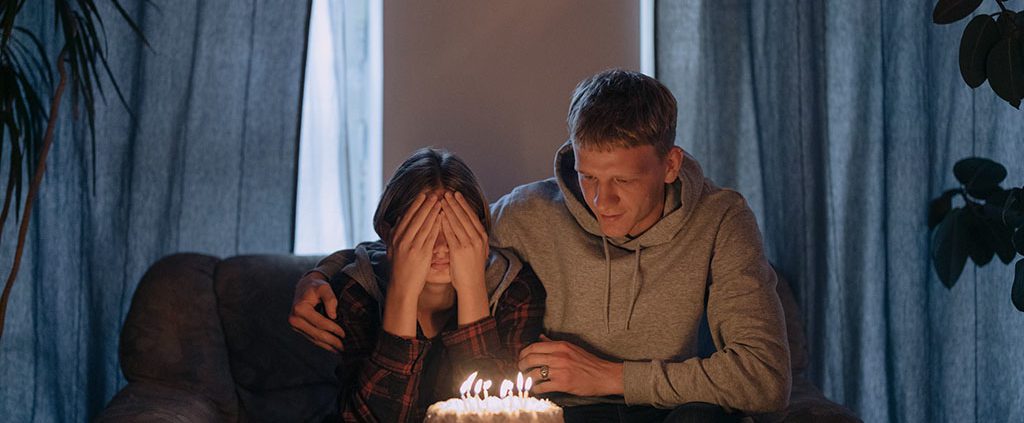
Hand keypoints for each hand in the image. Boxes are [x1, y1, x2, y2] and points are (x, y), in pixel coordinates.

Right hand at [288, 271, 344, 352]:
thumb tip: (333, 316)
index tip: (344, 334)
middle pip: (317, 334)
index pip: (320, 322)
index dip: (333, 329)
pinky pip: (312, 338)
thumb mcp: (324, 287)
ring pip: (314, 339)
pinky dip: (323, 344)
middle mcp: (294, 319)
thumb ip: (330, 298)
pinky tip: (332, 348)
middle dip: (332, 341)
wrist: (304, 287)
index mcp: (300, 308)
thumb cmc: (315, 286)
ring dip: (328, 346)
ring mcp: (295, 326)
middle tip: (345, 347)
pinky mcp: (298, 329)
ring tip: (341, 350)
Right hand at [382, 193, 441, 337]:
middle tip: (434, 193)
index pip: (406, 217)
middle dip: (425, 204)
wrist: (401, 287)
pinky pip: (430, 236)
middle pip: (415, 218)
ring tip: (440, 201)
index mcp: (396, 238)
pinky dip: (436, 225)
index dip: (415, 205)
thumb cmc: (400, 269)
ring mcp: (412, 247)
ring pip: (423, 225)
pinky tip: (442, 217)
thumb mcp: (393, 249)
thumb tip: (396, 220)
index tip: (423, 195)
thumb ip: (395, 234)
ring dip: (432, 211)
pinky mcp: (421, 254)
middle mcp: (402, 240)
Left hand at [440, 192, 487, 293]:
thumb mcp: (476, 250)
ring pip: (457, 222)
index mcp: (482, 236)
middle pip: (465, 215)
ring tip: (441, 199)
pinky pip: (451, 233)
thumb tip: (465, 225)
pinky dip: (445, 223)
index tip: (456, 194)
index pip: (472, 215)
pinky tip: (439, 215)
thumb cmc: (471, 269)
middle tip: (447, 192)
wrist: (472, 285)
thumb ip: (471, 237)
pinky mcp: (459, 250)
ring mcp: (469, 244)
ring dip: (449, 209)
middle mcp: (477, 238)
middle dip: (455, 203)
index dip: (463, 204)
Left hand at [518, 334, 623, 395]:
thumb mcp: (571, 347)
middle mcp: (559, 356)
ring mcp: (560, 370)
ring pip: (533, 374)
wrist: (604, 375)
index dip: (523, 354)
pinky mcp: (563, 384)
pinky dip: (536, 389)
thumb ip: (554, 343)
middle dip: (521, 366)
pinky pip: (542, 387)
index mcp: (560, 346)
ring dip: (526, 379)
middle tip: (521, 370)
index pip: (533, 347)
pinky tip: (536, 390)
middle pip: (530, 359)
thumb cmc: (589, 362)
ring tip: (527, 381)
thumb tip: (540, 336)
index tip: (521, 359)